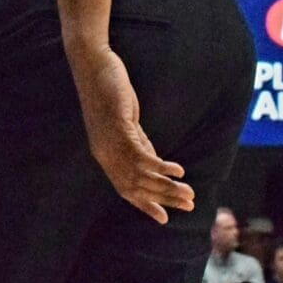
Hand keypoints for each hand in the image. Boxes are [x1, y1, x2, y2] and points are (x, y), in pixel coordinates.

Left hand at [70, 42, 192, 223]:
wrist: (94, 64)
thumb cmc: (108, 91)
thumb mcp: (125, 122)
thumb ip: (138, 142)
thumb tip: (154, 162)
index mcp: (104, 154)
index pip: (124, 188)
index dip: (144, 204)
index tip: (163, 218)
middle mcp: (104, 152)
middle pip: (135, 186)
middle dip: (163, 199)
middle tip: (189, 206)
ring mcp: (109, 141)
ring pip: (140, 175)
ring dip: (167, 187)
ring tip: (189, 193)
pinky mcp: (117, 127)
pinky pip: (140, 155)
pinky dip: (160, 166)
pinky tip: (177, 170)